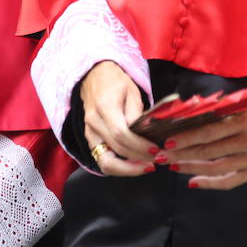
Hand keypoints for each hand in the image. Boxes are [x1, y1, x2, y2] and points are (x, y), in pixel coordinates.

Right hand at [80, 60, 157, 176]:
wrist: (95, 76)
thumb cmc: (116, 82)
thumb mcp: (132, 92)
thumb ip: (137, 114)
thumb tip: (146, 133)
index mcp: (105, 106)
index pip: (121, 134)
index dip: (139, 146)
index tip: (156, 150)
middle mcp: (93, 122)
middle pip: (115, 150)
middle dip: (138, 159)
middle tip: (157, 160)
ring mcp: (89, 132)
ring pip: (105, 162)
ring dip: (127, 169)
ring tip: (146, 167)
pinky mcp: (90, 139)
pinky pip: (102, 160)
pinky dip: (119, 167)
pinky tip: (134, 165)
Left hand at [164, 98, 246, 190]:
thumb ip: (224, 109)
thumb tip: (194, 112)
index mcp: (244, 119)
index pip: (208, 131)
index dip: (186, 138)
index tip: (167, 141)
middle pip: (207, 151)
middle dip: (181, 154)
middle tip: (162, 156)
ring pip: (214, 168)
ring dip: (190, 168)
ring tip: (173, 166)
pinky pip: (230, 181)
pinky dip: (211, 184)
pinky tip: (193, 182)